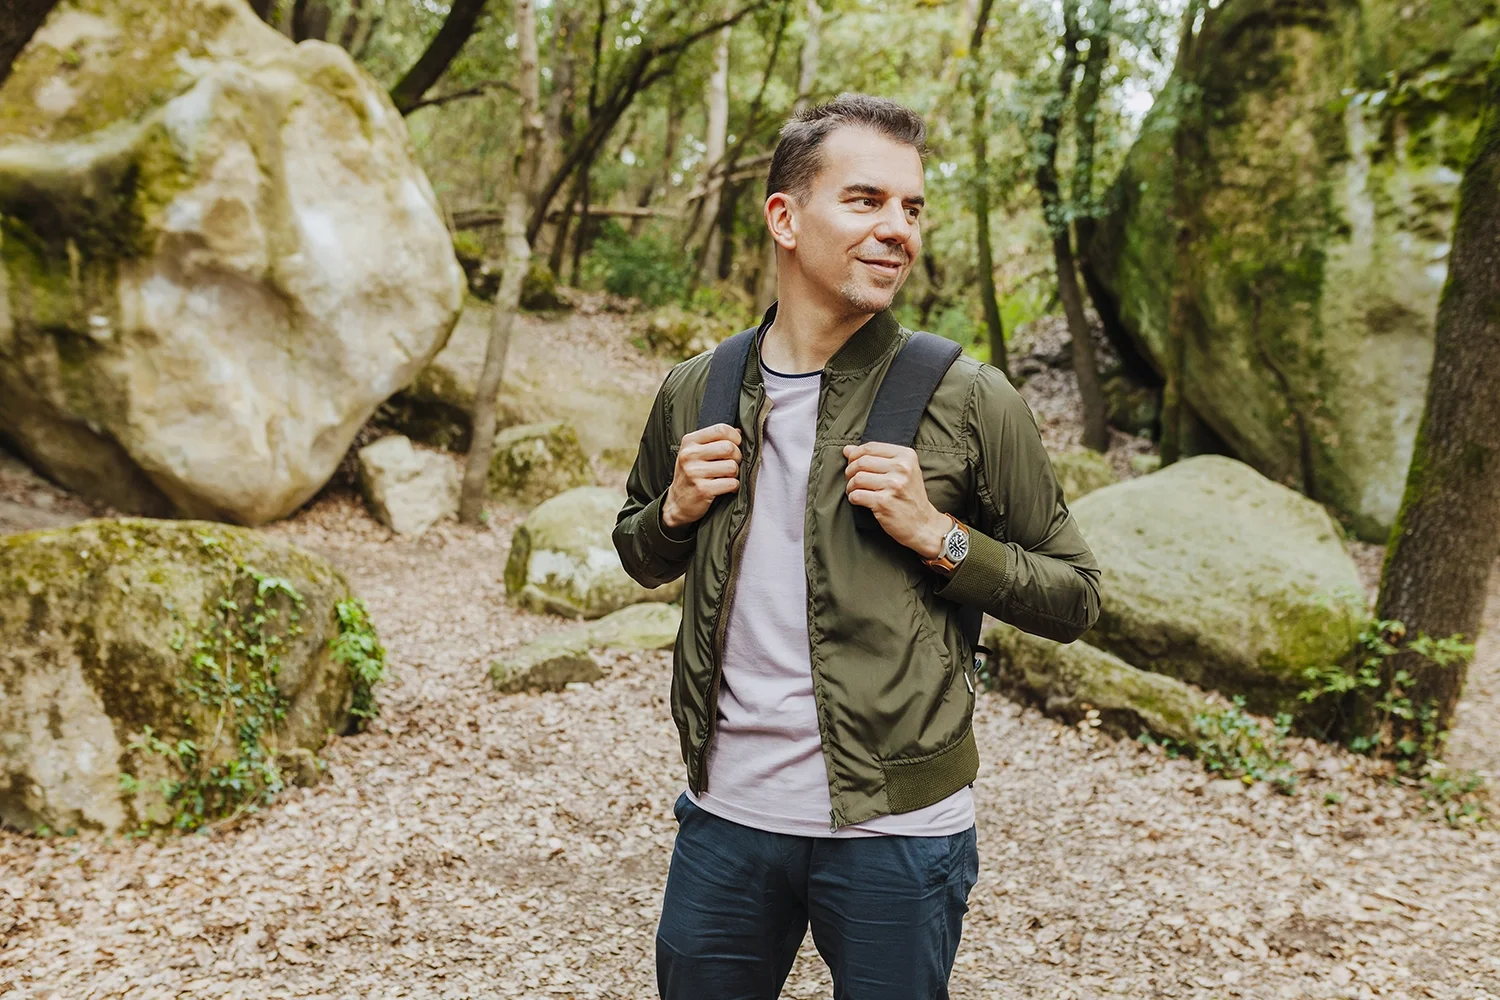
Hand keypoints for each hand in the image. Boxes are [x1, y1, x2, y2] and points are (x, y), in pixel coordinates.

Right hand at [663, 424, 741, 527]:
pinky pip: (731, 483)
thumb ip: (715, 440)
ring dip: (735, 473)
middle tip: (731, 463)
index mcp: (689, 441)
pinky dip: (733, 486)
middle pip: (729, 447)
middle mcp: (690, 455)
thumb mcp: (695, 452)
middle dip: (737, 457)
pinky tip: (725, 487)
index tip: (735, 445)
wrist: (677, 503)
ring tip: (726, 476)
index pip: (721, 429)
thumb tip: (740, 432)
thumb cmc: (691, 475)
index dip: (735, 437)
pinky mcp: (703, 489)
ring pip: (732, 466)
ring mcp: (695, 472)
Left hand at [842, 442, 950, 559]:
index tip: (852, 463)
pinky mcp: (884, 502)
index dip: (855, 454)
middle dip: (850, 471)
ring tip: (855, 490)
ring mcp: (893, 485)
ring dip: (850, 486)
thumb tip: (847, 449)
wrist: (923, 524)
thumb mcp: (902, 471)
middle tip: (851, 479)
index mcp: (906, 456)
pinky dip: (853, 498)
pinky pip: (857, 495)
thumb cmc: (910, 495)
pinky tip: (858, 500)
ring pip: (857, 478)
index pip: (870, 447)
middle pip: (861, 462)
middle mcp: (902, 468)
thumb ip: (876, 457)